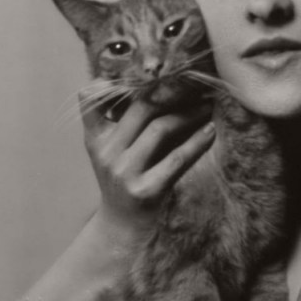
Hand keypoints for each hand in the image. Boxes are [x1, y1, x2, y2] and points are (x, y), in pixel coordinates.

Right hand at [79, 81, 215, 240]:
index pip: (90, 99)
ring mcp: (124, 172)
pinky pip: (177, 159)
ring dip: (189, 114)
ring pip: (160, 128)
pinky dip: (197, 142)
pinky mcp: (146, 191)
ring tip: (207, 106)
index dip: (116, 82)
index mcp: (95, 139)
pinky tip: (211, 131)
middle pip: (139, 107)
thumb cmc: (127, 180)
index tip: (149, 73)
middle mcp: (106, 153)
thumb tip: (165, 86)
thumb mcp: (115, 151)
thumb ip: (128, 123)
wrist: (123, 227)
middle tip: (195, 85)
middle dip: (172, 92)